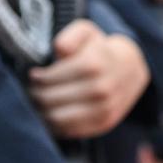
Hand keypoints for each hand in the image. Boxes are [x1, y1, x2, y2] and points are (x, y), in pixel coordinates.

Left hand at [28, 21, 149, 138]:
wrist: (131, 68)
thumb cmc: (100, 49)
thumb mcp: (86, 32)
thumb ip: (70, 36)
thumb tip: (60, 50)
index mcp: (93, 64)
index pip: (52, 78)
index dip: (38, 78)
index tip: (33, 75)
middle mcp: (101, 89)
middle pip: (52, 99)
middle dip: (36, 95)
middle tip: (32, 91)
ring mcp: (104, 109)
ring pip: (59, 119)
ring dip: (43, 112)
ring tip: (39, 103)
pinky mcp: (104, 123)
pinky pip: (71, 131)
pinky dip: (56, 126)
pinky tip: (51, 114)